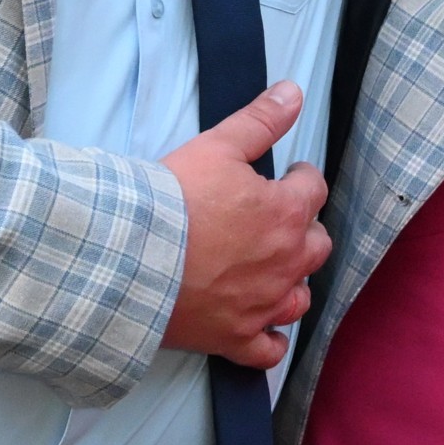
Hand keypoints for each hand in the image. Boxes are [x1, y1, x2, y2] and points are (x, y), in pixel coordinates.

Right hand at [159, 83, 328, 367]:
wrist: (126, 258)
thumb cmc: (170, 200)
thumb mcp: (217, 146)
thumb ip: (260, 120)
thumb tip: (294, 93)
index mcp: (285, 212)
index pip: (313, 188)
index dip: (301, 178)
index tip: (288, 175)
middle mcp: (285, 262)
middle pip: (316, 244)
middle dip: (302, 229)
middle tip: (277, 220)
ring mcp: (263, 305)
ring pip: (300, 297)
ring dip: (292, 281)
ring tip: (272, 269)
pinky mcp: (235, 338)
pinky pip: (270, 351)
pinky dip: (271, 340)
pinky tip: (262, 328)